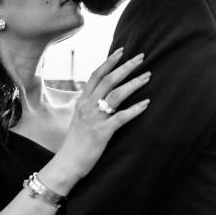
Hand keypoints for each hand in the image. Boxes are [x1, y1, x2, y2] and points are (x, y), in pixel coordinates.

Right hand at [42, 48, 149, 193]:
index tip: (122, 51)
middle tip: (141, 57)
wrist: (67, 163)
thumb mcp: (79, 118)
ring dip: (133, 84)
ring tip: (147, 76)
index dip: (109, 62)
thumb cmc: (76, 142)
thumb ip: (89, 105)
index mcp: (82, 101)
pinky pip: (121, 118)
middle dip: (125, 67)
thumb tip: (102, 95)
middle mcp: (87, 106)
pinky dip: (134, 110)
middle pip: (108, 80)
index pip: (96, 75)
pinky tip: (146, 104)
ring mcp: (94, 119)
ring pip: (116, 95)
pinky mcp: (102, 132)